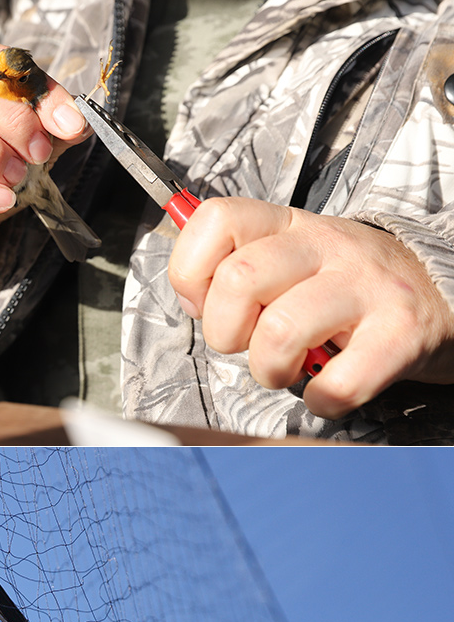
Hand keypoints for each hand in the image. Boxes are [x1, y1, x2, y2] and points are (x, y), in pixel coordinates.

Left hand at [167, 198, 453, 413]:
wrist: (442, 295)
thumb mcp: (298, 258)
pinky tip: (328, 388)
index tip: (208, 304)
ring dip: (271, 371)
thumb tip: (192, 296)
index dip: (192, 272)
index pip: (216, 220)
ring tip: (291, 368)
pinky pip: (335, 385)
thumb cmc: (354, 289)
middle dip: (227, 333)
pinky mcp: (398, 336)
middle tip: (251, 344)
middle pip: (238, 281)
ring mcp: (365, 290)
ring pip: (279, 333)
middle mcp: (328, 248)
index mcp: (291, 225)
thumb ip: (244, 267)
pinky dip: (321, 401)